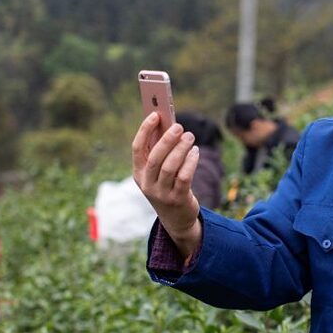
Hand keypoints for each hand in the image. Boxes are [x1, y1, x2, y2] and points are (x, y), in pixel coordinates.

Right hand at [132, 112, 201, 257]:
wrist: (176, 218)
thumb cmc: (167, 186)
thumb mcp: (158, 172)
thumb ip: (160, 151)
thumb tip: (169, 125)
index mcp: (138, 173)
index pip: (137, 149)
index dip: (145, 130)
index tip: (155, 114)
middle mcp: (147, 184)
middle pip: (155, 157)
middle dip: (167, 139)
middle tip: (179, 126)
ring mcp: (162, 193)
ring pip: (171, 166)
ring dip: (181, 149)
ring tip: (190, 137)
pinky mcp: (178, 199)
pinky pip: (184, 176)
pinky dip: (191, 161)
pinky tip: (195, 152)